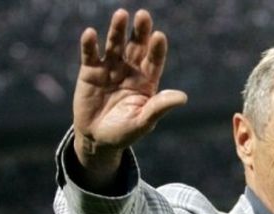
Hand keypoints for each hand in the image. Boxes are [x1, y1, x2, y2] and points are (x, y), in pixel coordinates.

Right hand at [72, 9, 186, 180]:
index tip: (159, 36)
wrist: (98, 138)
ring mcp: (110, 68)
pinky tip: (91, 33)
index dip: (156, 49)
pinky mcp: (90, 71)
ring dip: (117, 30)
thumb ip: (159, 108)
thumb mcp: (143, 122)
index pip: (154, 61)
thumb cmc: (125, 132)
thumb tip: (182, 97)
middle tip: (144, 16)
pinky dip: (90, 44)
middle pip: (137, 47)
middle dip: (140, 32)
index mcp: (147, 81)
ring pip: (115, 45)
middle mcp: (130, 70)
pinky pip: (90, 55)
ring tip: (121, 15)